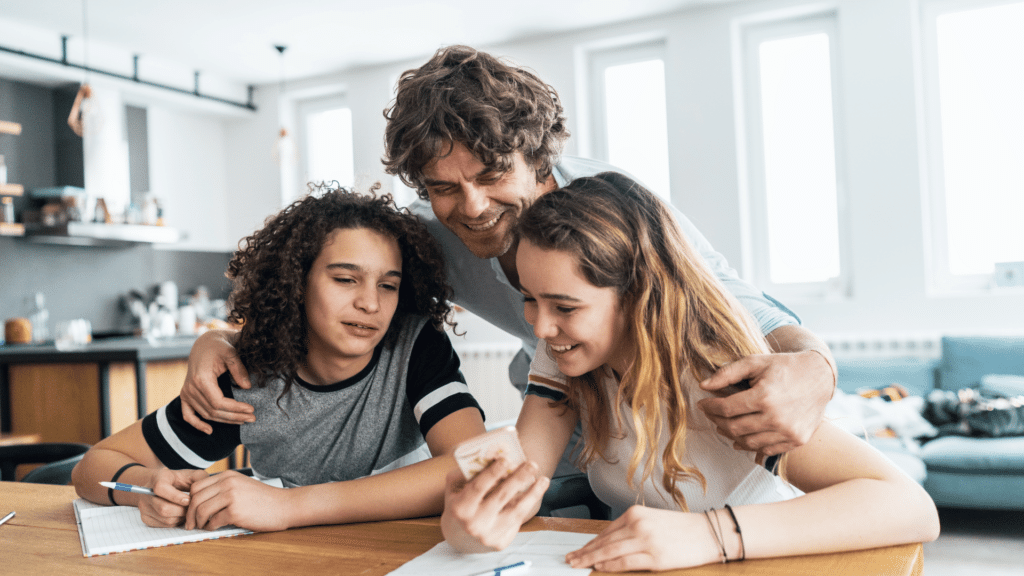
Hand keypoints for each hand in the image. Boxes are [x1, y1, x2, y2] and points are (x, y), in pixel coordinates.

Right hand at [137, 468, 207, 527]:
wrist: (158, 485)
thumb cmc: (177, 480)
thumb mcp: (188, 474)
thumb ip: (199, 478)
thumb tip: (205, 489)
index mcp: (157, 479)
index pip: (160, 488)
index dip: (176, 496)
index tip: (188, 500)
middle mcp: (146, 494)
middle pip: (164, 508)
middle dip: (183, 510)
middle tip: (193, 507)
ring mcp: (144, 507)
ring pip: (165, 519)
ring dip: (181, 517)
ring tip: (188, 510)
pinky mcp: (146, 518)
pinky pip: (164, 525)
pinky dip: (176, 522)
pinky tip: (180, 514)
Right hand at [180, 330, 254, 433]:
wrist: (204, 344)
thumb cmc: (219, 346)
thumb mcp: (231, 352)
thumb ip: (239, 369)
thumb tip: (247, 387)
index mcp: (201, 379)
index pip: (219, 402)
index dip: (236, 409)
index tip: (252, 409)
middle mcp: (190, 388)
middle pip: (214, 411)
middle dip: (234, 416)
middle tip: (253, 418)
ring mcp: (186, 393)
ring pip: (206, 414)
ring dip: (224, 421)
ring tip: (243, 420)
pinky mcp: (185, 395)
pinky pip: (188, 415)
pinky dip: (197, 424)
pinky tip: (210, 431)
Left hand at [185, 471, 289, 531]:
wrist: (284, 505)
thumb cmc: (263, 499)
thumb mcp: (241, 485)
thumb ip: (222, 487)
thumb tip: (200, 500)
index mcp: (227, 475)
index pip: (196, 486)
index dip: (190, 501)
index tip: (190, 511)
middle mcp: (228, 483)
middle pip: (195, 498)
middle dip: (189, 514)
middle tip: (190, 523)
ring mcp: (231, 496)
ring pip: (201, 510)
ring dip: (198, 522)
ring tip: (202, 526)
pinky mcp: (235, 511)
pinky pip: (213, 521)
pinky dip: (210, 527)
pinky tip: (214, 527)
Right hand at [440, 459, 548, 552]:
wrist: (458, 538)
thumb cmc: (459, 505)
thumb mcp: (454, 489)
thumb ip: (466, 473)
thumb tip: (490, 456)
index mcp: (460, 508)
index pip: (479, 487)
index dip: (493, 473)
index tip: (506, 458)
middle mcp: (474, 524)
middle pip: (501, 497)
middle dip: (519, 478)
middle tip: (532, 464)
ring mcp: (488, 536)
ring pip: (516, 512)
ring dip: (533, 493)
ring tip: (543, 479)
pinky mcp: (501, 543)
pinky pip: (517, 521)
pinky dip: (527, 506)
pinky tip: (535, 492)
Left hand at [566, 506, 719, 571]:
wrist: (708, 533)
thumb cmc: (682, 529)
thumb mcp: (652, 520)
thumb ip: (631, 529)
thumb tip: (609, 543)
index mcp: (635, 514)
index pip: (605, 531)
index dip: (589, 543)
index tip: (578, 550)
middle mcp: (638, 525)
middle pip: (604, 541)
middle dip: (584, 552)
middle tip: (570, 560)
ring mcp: (645, 541)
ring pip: (609, 551)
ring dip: (591, 559)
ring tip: (578, 565)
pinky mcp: (654, 557)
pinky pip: (624, 562)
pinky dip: (609, 565)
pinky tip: (598, 568)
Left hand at [698, 350, 832, 454]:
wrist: (820, 377)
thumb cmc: (785, 367)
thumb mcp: (755, 362)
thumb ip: (727, 373)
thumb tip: (703, 385)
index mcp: (764, 396)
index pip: (726, 409)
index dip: (710, 407)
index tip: (703, 404)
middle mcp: (777, 418)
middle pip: (734, 428)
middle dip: (717, 421)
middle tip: (712, 415)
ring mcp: (788, 432)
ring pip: (748, 442)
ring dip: (731, 435)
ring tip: (724, 426)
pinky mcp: (797, 440)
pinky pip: (766, 449)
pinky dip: (751, 445)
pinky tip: (743, 437)